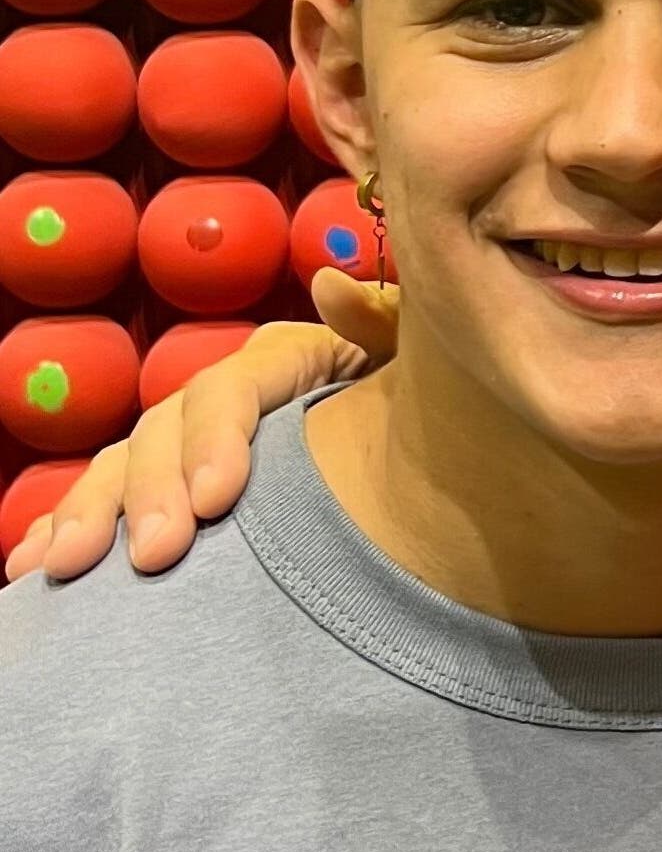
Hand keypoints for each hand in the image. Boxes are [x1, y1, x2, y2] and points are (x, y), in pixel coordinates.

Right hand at [3, 272, 399, 583]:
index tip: (220, 497)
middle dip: (152, 492)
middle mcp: (225, 395)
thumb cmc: (427, 398)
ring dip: (93, 512)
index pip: (235, 388)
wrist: (433, 449)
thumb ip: (379, 324)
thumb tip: (325, 283)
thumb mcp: (416, 358)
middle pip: (169, 429)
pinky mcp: (172, 485)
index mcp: (285, 360)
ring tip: (66, 568)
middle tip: (157, 554)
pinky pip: (107, 500)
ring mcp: (190, 440)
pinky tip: (33, 564)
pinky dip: (67, 524)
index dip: (218, 438)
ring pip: (126, 465)